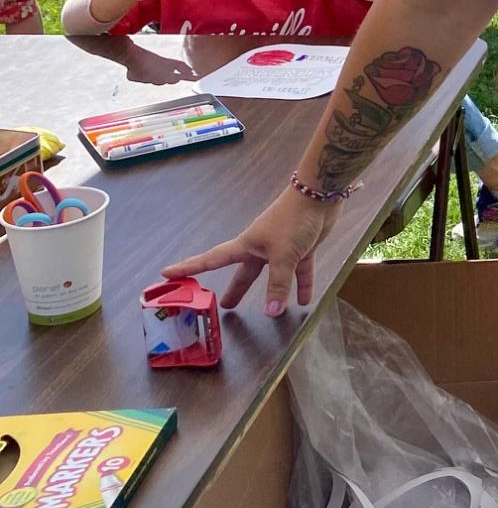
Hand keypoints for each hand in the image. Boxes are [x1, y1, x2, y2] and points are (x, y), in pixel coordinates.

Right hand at [163, 186, 341, 316]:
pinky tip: (304, 301)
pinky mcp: (302, 247)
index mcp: (246, 245)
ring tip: (270, 312)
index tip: (166, 273)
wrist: (320, 194)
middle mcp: (261, 247)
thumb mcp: (283, 255)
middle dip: (236, 289)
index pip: (211, 260)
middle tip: (225, 306)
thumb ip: (277, 284)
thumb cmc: (293, 220)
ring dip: (272, 292)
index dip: (189, 267)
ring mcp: (282, 247)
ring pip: (274, 275)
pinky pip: (300, 271)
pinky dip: (302, 285)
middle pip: (245, 273)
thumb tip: (271, 313)